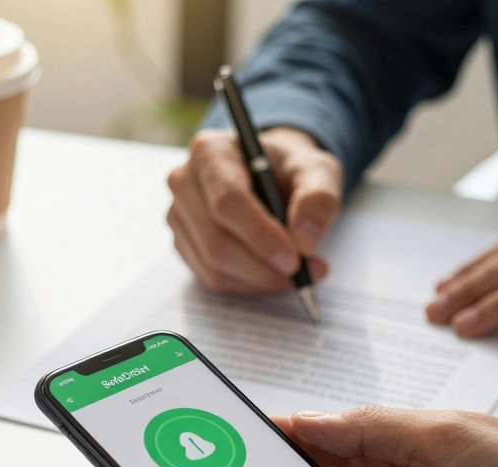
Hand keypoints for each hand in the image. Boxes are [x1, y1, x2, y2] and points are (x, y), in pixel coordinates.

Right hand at [168, 127, 337, 292]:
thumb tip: (306, 241)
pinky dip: (247, 285)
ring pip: (213, 265)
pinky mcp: (183, 243)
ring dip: (259, 280)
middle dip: (263, 266)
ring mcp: (178, 216)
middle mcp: (184, 182)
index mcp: (211, 151)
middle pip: (216, 240)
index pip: (227, 201)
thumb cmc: (288, 169)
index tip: (294, 258)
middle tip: (303, 274)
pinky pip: (211, 277)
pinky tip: (272, 275)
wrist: (270, 175)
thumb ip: (319, 197)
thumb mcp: (318, 169)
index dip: (260, 234)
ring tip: (296, 275)